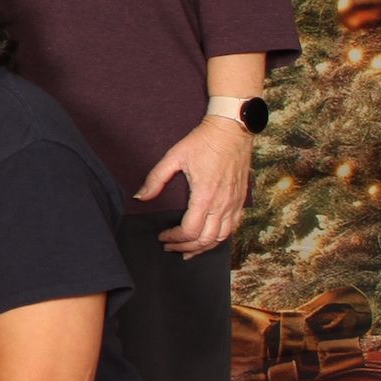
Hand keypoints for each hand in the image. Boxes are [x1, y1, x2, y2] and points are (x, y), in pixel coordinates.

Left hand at [141, 116, 252, 256]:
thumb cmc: (203, 142)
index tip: (162, 237)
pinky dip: (220, 238)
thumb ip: (156, 179)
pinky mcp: (240, 200)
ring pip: (221, 238)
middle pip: (205, 239)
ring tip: (187, 251)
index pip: (190, 230)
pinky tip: (209, 239)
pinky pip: (233, 227)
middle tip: (170, 248)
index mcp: (205, 196)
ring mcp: (234, 204)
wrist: (232, 130)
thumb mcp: (174, 157)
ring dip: (203, 248)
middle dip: (186, 247)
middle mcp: (222, 204)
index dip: (174, 238)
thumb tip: (140, 197)